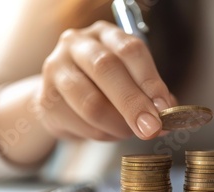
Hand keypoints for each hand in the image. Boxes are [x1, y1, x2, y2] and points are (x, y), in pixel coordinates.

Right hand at [34, 21, 174, 140]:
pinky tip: (108, 132)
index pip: (129, 50)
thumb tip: (168, 113)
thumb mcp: (129, 80)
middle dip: (133, 104)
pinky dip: (102, 135)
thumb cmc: (103, 86)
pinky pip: (80, 124)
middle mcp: (76, 44)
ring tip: (129, 132)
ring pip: (90, 102)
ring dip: (117, 125)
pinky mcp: (46, 100)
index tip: (164, 108)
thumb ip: (148, 93)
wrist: (62, 98)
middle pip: (106, 69)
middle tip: (151, 128)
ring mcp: (55, 70)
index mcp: (104, 34)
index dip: (150, 80)